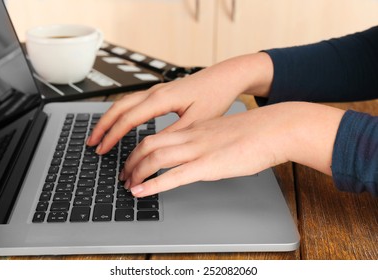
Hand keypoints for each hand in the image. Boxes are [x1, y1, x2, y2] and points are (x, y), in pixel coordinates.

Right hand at [86, 52, 273, 153]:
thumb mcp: (196, 121)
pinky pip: (134, 102)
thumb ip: (173, 134)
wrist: (225, 77)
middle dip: (103, 126)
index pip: (128, 119)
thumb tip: (152, 149)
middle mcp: (155, 92)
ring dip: (110, 119)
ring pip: (124, 103)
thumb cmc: (214, 96)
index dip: (113, 136)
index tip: (103, 149)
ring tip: (101, 134)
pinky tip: (122, 123)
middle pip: (119, 108)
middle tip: (92, 143)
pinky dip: (122, 114)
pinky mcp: (161, 93)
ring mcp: (157, 91)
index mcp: (161, 99)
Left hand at [122, 102, 344, 196]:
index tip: (132, 162)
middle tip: (124, 175)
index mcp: (194, 129)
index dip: (138, 150)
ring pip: (156, 157)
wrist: (274, 129)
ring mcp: (198, 150)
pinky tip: (142, 192)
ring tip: (128, 185)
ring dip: (137, 172)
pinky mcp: (209, 165)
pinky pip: (174, 175)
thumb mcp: (222, 134)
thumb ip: (206, 142)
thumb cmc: (254, 132)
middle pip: (149, 145)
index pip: (156, 137)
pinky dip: (153, 184)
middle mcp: (191, 137)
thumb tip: (198, 153)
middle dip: (131, 161)